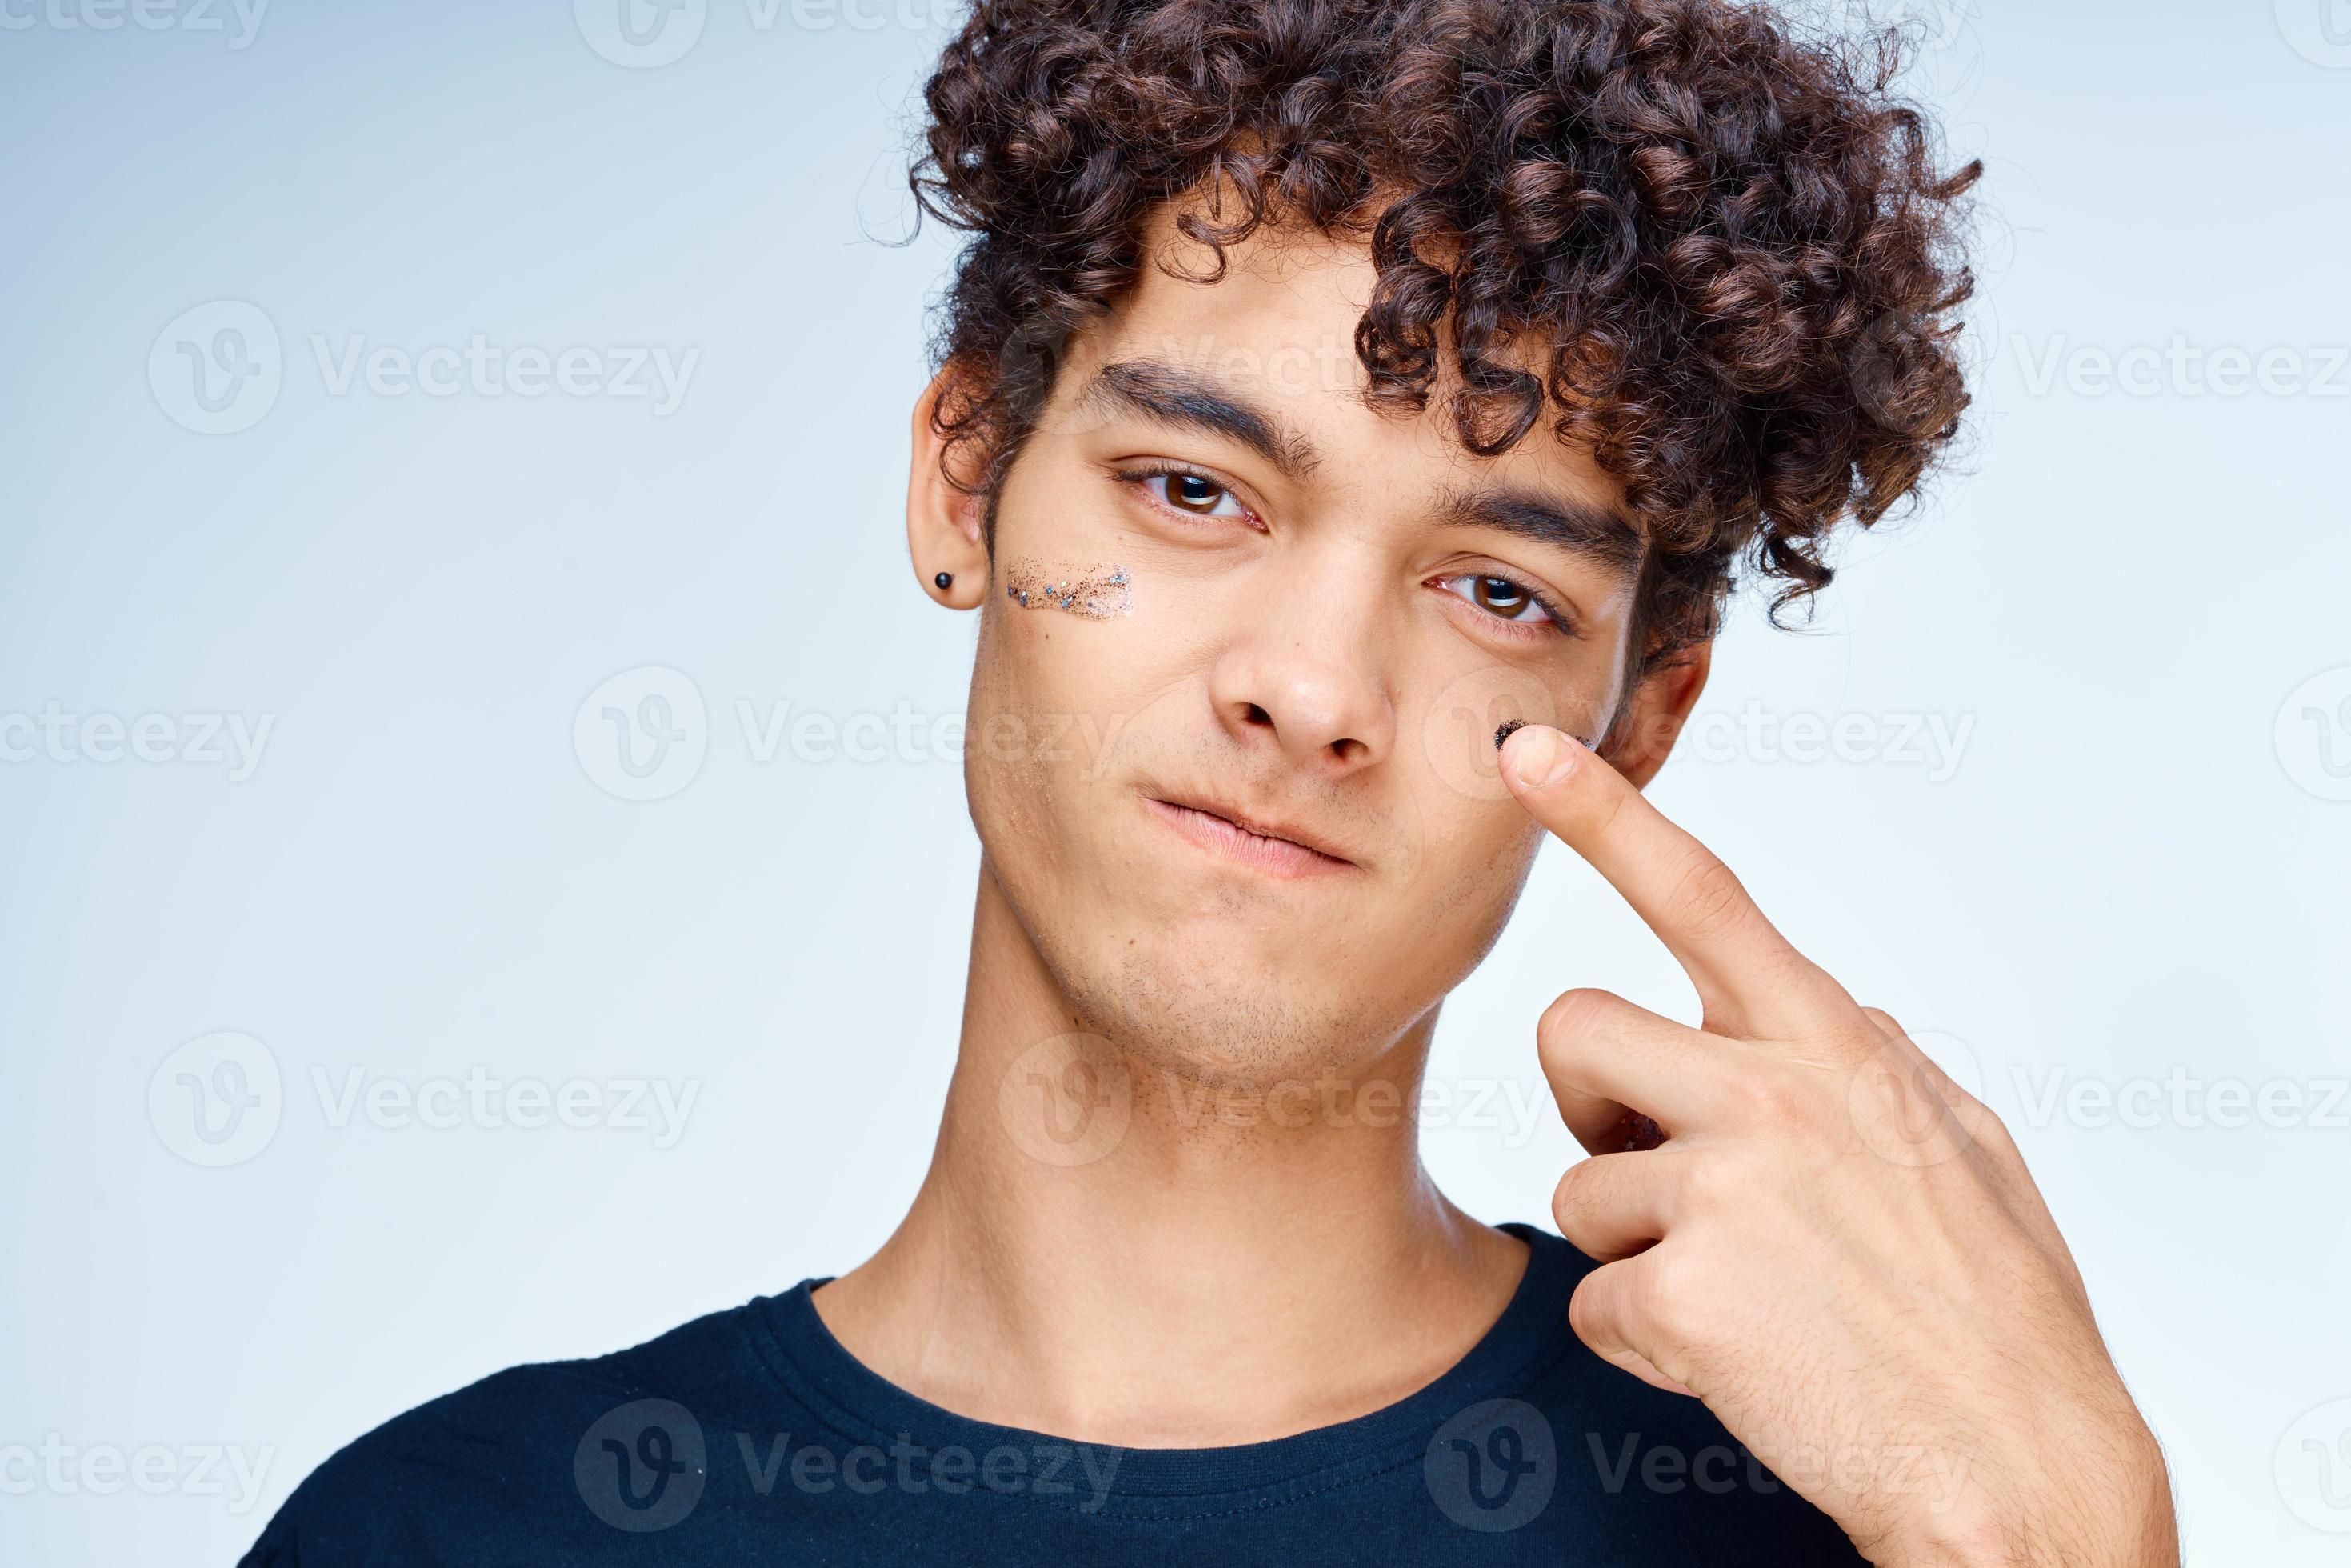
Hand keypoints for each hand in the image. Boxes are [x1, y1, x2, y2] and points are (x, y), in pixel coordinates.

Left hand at [1499, 724, 2177, 1567]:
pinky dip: (1648, 1344)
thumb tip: (1824, 997)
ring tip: (1750, 1295)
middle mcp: (1775, 1092)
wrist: (2022, 1469)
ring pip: (1577, 1186)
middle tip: (1663, 1172)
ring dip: (1636, 1248)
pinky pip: (1595, 1301)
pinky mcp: (1685, 1292)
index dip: (1605, 815)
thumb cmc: (1994, 1312)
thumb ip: (1872, 1059)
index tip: (1526, 752)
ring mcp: (1727, 1188)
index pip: (1702, 896)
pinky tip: (1741, 1365)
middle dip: (1590, 1103)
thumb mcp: (1962, 1145)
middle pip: (1572, 1030)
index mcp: (1836, 1045)